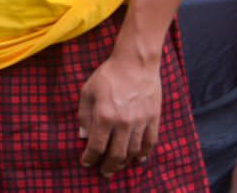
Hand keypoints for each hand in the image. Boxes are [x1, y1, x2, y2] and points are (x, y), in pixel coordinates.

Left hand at [77, 49, 161, 174]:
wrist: (136, 63)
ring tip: (118, 167)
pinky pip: (150, 143)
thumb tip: (83, 136)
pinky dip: (144, 155)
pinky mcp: (153, 119)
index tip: (85, 162)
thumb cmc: (108, 75)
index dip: (90, 158)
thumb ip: (84, 115)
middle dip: (108, 167)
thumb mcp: (88, 91)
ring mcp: (141, 122)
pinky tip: (139, 160)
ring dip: (125, 163)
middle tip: (103, 172)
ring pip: (134, 152)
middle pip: (116, 154)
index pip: (97, 146)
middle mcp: (123, 123)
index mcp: (104, 115)